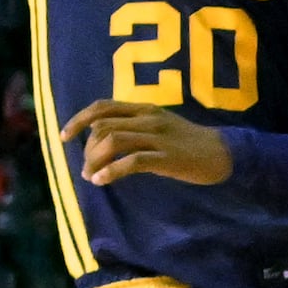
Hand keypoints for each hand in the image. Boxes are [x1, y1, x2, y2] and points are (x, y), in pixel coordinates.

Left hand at [57, 100, 234, 186]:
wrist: (223, 153)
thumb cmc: (188, 143)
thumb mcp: (159, 127)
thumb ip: (134, 128)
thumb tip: (101, 140)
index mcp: (145, 109)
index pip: (102, 107)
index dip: (78, 120)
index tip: (64, 137)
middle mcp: (149, 118)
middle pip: (103, 126)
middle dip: (87, 150)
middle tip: (86, 169)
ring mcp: (158, 137)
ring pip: (113, 141)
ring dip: (95, 161)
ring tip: (92, 177)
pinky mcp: (167, 156)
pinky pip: (132, 161)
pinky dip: (112, 171)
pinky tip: (104, 180)